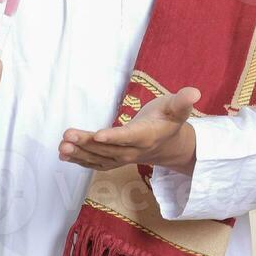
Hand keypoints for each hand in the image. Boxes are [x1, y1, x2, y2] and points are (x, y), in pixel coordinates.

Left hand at [58, 87, 200, 173]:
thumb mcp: (177, 108)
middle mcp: (132, 151)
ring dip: (79, 152)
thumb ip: (182, 102)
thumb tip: (194, 92)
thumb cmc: (168, 120)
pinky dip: (79, 159)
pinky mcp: (113, 160)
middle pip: (107, 148)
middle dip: (86, 143)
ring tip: (62, 145)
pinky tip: (64, 153)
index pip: (128, 137)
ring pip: (98, 157)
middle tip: (67, 136)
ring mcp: (121, 158)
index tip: (97, 135)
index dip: (113, 137)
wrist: (168, 145)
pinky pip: (95, 162)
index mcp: (146, 136)